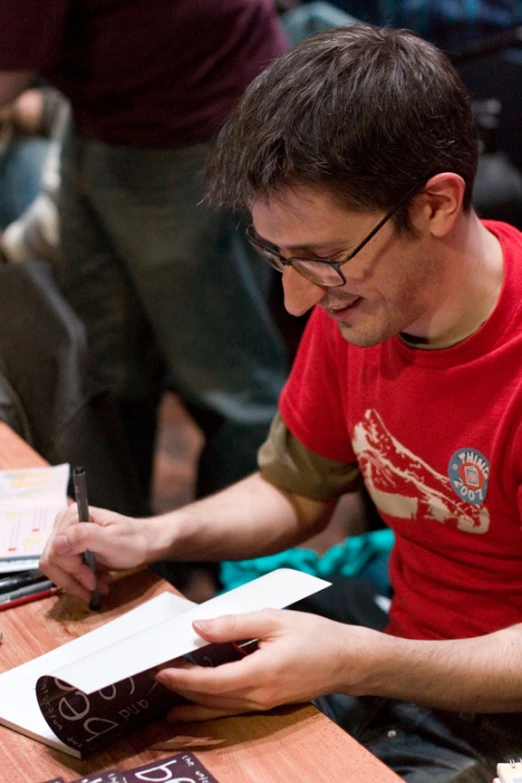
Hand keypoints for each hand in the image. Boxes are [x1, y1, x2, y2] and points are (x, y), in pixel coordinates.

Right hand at [39, 505, 152, 602]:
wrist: (143, 543)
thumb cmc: (133, 540)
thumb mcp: (113, 540)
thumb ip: (85, 537)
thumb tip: (57, 542)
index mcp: (73, 516)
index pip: (55, 550)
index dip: (72, 569)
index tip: (91, 580)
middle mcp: (65, 524)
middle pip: (52, 561)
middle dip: (74, 579)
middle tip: (95, 587)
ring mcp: (65, 536)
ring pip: (55, 569)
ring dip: (76, 583)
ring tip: (98, 586)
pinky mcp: (68, 549)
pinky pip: (62, 571)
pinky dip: (78, 581)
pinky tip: (96, 581)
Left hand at [155, 608, 378, 721]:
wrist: (349, 660)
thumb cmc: (315, 635)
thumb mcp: (274, 619)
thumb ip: (234, 624)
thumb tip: (199, 627)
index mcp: (262, 672)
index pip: (213, 682)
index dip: (184, 679)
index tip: (161, 672)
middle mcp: (261, 695)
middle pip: (212, 700)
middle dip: (182, 692)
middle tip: (156, 682)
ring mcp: (265, 704)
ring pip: (221, 709)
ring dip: (194, 705)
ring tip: (168, 704)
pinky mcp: (269, 704)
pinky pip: (234, 708)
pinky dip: (212, 706)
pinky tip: (200, 703)